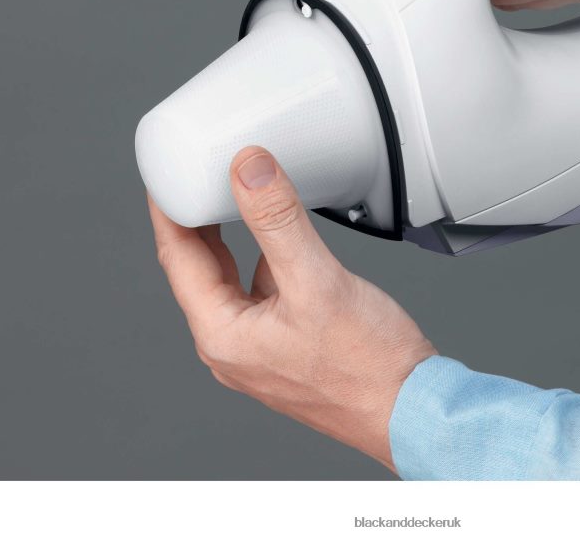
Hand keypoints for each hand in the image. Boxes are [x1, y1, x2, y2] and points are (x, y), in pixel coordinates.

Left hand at [149, 146, 436, 471]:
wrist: (412, 408)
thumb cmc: (366, 366)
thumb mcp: (316, 280)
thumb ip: (278, 221)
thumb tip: (248, 171)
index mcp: (222, 335)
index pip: (177, 257)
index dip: (168, 209)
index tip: (167, 174)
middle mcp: (233, 345)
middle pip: (200, 269)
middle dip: (196, 220)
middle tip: (197, 177)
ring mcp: (260, 348)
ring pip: (232, 279)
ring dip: (229, 239)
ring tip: (233, 199)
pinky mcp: (288, 343)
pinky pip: (261, 290)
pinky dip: (262, 258)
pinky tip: (280, 242)